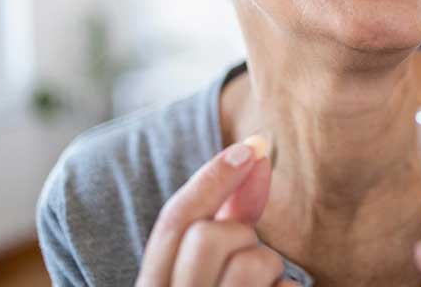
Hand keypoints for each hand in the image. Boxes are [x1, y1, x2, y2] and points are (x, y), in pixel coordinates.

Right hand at [136, 136, 298, 286]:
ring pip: (248, 265)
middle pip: (208, 237)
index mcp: (152, 286)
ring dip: (269, 268)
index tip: (251, 147)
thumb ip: (223, 214)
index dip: (212, 178)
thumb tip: (253, 150)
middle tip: (248, 258)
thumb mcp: (208, 261)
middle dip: (241, 236)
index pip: (172, 221)